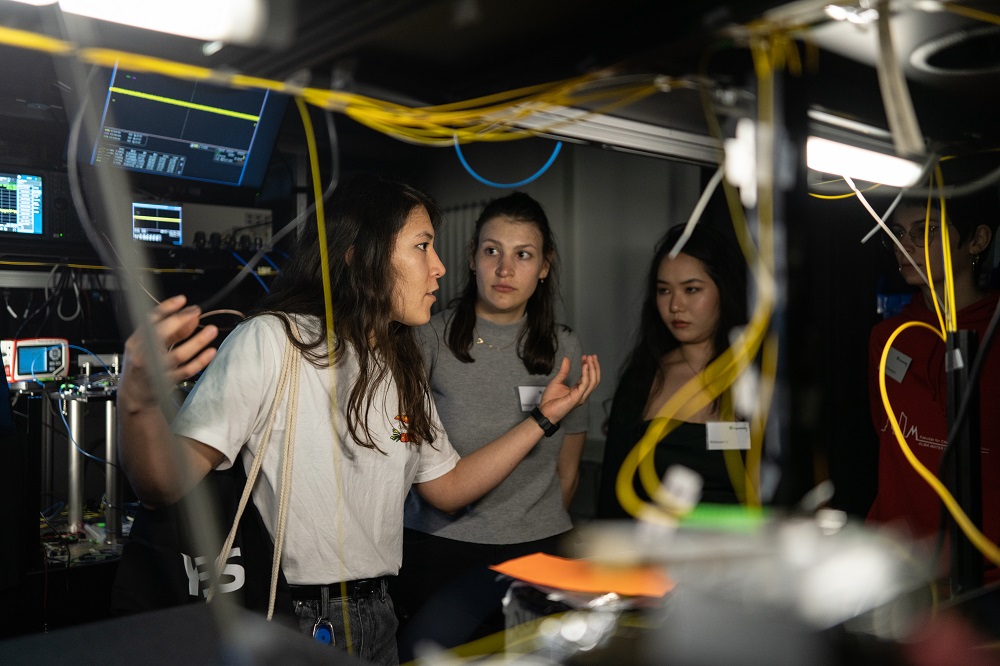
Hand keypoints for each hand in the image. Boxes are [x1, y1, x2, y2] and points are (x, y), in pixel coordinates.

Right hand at [120, 295, 218, 411]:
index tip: (182, 300)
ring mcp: (155, 370)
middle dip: (180, 321)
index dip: (166, 308)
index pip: (148, 320)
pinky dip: (200, 361)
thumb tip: (190, 317)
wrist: (134, 395)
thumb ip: (170, 332)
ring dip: (197, 341)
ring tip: (211, 330)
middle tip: (196, 313)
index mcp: (136, 342)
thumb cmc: (142, 366)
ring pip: (178, 355)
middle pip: (161, 335)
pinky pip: (187, 370)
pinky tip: (211, 351)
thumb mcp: (147, 346)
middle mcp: (143, 355)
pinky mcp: (167, 382)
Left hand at [537, 354, 600, 423]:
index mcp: (578, 391)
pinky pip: (585, 384)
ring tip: (590, 359)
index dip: (588, 366)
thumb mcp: (557, 381)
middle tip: (592, 356)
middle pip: (594, 379)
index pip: (588, 377)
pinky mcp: (577, 398)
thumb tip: (566, 359)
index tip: (586, 357)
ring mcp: (581, 396)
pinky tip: (585, 366)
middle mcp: (582, 394)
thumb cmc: (550, 401)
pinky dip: (586, 374)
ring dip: (593, 368)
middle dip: (595, 366)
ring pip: (593, 381)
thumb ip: (564, 371)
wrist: (545, 412)